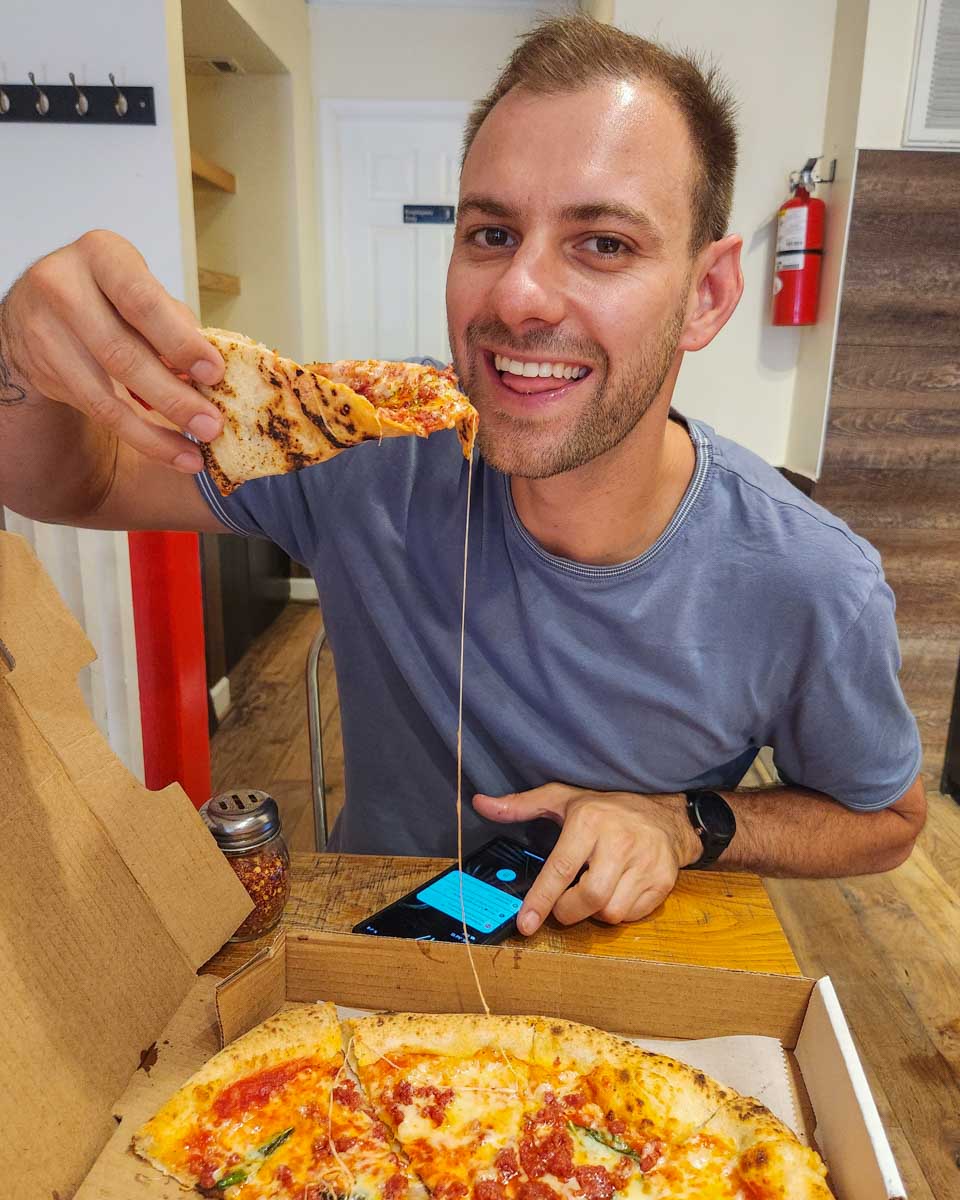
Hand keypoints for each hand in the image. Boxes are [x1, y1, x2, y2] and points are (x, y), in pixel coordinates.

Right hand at [0, 230, 223, 471]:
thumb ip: (173, 321)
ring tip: (194, 455)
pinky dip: (140, 438)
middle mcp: (64, 288)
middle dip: (174, 396)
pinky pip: (98, 413)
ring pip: (106, 394)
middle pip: (122, 353)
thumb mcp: (140, 287)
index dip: (180, 341)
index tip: (214, 373)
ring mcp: (46, 332)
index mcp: (101, 255)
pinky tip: (171, 453)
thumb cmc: (108, 295)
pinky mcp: (44, 372)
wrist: (34, 308)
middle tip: (212, 425)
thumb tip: (209, 371)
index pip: (141, 301)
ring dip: (156, 432)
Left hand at [472, 784, 701, 933]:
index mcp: (590, 821)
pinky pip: (633, 915)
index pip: (560, 869)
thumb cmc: (607, 808)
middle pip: (589, 898)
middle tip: (564, 904)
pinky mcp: (664, 880)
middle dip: (568, 911)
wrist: (666, 814)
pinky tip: (617, 891)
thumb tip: (481, 804)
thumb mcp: (563, 799)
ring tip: (594, 890)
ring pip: (611, 912)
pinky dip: (619, 911)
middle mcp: (620, 841)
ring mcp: (646, 862)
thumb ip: (521, 805)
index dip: (540, 900)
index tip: (525, 924)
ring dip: (595, 912)